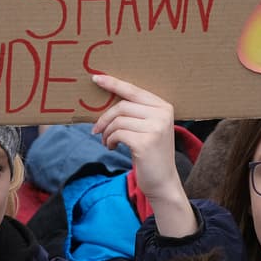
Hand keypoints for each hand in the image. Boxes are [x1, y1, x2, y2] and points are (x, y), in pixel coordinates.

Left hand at [90, 74, 196, 236]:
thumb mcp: (148, 128)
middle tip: (96, 131)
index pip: (134, 90)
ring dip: (106, 132)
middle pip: (122, 106)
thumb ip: (136, 113)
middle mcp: (162, 114)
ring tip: (107, 142)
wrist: (163, 181)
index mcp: (164, 106)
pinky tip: (113, 148)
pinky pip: (117, 134)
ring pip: (118, 121)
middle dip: (105, 118)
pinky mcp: (145, 142)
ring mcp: (156, 128)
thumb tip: (108, 97)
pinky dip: (110, 140)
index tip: (96, 78)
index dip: (113, 83)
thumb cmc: (150, 154)